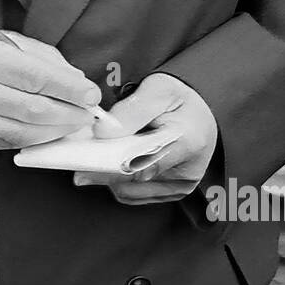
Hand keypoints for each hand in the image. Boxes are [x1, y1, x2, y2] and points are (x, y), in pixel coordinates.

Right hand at [0, 30, 102, 151]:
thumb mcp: (5, 40)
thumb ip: (43, 59)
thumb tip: (76, 82)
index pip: (34, 76)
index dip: (68, 88)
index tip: (90, 94)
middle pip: (32, 109)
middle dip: (68, 114)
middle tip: (87, 114)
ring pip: (23, 133)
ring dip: (55, 132)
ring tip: (71, 124)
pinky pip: (8, 144)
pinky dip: (34, 140)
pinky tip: (46, 131)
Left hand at [73, 73, 218, 205]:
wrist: (204, 110)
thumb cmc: (180, 97)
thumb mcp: (157, 89)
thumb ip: (131, 111)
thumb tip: (103, 133)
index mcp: (186, 142)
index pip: (140, 165)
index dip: (107, 168)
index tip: (81, 165)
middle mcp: (186, 171)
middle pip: (131, 183)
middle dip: (102, 170)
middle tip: (81, 155)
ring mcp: (180, 186)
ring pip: (129, 192)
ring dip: (109, 176)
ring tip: (102, 152)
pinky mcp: (172, 193)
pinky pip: (134, 195)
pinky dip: (118, 182)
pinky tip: (116, 161)